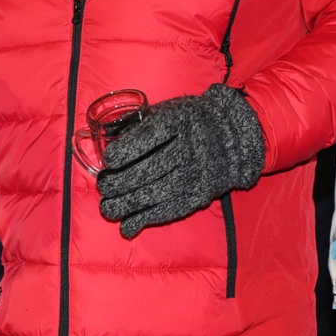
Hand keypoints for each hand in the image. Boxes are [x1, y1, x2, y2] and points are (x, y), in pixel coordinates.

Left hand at [95, 84, 265, 237]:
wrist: (232, 138)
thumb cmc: (189, 121)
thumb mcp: (169, 110)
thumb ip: (140, 122)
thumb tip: (105, 135)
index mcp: (180, 121)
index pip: (149, 138)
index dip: (126, 151)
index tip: (109, 160)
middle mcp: (189, 149)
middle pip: (149, 169)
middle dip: (120, 182)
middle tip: (103, 186)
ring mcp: (195, 175)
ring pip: (156, 193)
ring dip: (127, 205)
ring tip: (108, 208)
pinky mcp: (197, 197)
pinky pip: (168, 211)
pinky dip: (146, 220)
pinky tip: (127, 225)